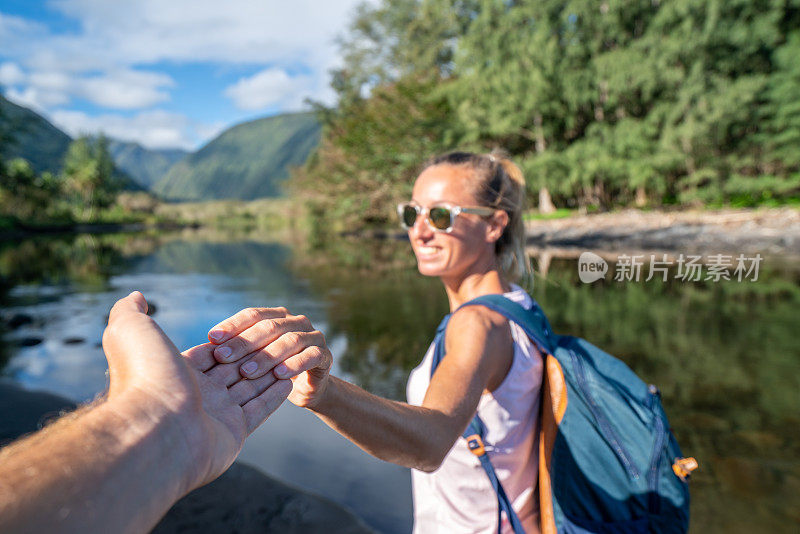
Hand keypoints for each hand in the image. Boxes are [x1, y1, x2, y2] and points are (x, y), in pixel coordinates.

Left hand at [102, 292, 291, 492]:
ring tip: (288, 355)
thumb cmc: (144, 374)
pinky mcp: (235, 431)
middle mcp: (196, 394)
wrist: (155, 427)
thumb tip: (136, 295)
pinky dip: (274, 394)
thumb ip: (131, 310)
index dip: (231, 338)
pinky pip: (260, 409)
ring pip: (249, 387)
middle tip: (275, 338)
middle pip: (233, 367)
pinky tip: (290, 380)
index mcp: (177, 371)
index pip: (211, 351)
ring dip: (267, 371)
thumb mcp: (131, 329)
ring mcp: (215, 415)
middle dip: (253, 353)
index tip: (250, 326)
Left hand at [207, 307, 332, 408]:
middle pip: (268, 327)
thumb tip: (198, 346)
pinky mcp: (325, 355)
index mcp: (275, 316)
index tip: (212, 338)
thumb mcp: (251, 358)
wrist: (305, 389)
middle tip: (223, 357)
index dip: (232, 325)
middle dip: (244, 342)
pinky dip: (295, 365)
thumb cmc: (271, 372)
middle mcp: (295, 321)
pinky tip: (280, 375)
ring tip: (248, 371)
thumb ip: (233, 349)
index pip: (252, 315)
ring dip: (267, 356)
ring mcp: (313, 336)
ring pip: (289, 341)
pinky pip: (311, 357)